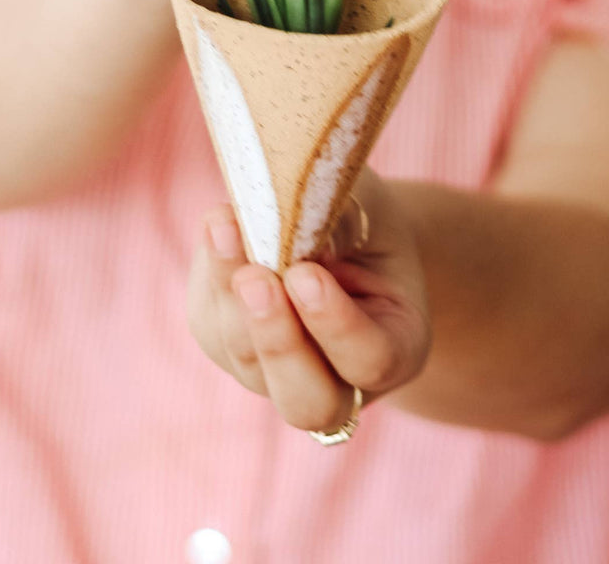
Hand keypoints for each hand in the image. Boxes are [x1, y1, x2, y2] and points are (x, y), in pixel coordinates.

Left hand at [187, 168, 430, 434]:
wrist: (340, 228)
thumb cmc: (368, 218)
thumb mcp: (370, 208)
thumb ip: (341, 219)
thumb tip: (288, 227)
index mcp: (396, 349)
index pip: (370, 360)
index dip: (335, 324)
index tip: (306, 275)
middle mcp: (338, 381)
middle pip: (307, 400)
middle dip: (276, 339)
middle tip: (255, 281)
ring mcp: (277, 373)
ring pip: (248, 363)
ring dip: (231, 298)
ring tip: (224, 231)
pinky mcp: (227, 345)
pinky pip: (212, 324)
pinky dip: (211, 274)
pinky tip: (219, 225)